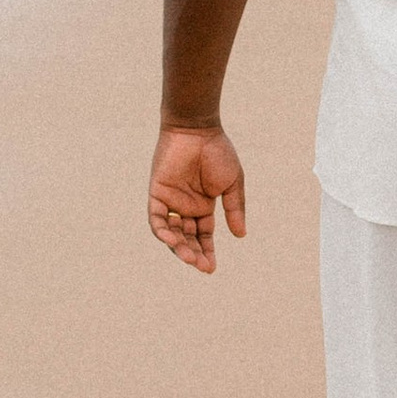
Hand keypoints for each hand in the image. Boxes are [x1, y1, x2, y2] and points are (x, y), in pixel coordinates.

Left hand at [149, 123, 246, 272]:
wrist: (198, 130)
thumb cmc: (218, 152)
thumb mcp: (232, 183)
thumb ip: (234, 208)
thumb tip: (240, 235)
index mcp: (203, 206)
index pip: (203, 236)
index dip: (206, 252)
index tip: (211, 268)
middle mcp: (185, 207)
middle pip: (187, 238)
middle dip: (193, 254)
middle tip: (201, 266)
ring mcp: (170, 201)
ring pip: (171, 232)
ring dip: (179, 246)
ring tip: (189, 257)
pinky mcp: (157, 193)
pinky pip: (156, 217)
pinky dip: (162, 230)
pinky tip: (171, 241)